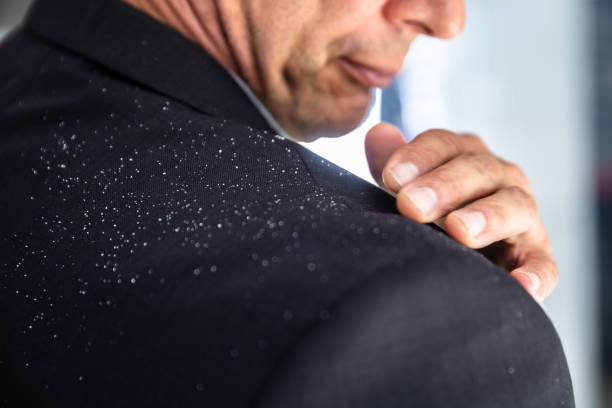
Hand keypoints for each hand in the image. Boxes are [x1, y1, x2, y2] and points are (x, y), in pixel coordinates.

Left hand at [365, 122, 555, 301]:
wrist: (461, 260)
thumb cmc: (431, 216)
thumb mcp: (409, 188)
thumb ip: (393, 163)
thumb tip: (377, 133)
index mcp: (465, 156)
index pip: (444, 145)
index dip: (418, 157)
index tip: (391, 177)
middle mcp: (499, 178)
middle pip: (478, 170)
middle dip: (444, 186)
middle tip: (412, 205)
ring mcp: (522, 216)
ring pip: (515, 206)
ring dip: (488, 216)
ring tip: (460, 230)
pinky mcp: (535, 257)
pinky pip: (543, 265)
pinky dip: (536, 273)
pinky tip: (520, 283)